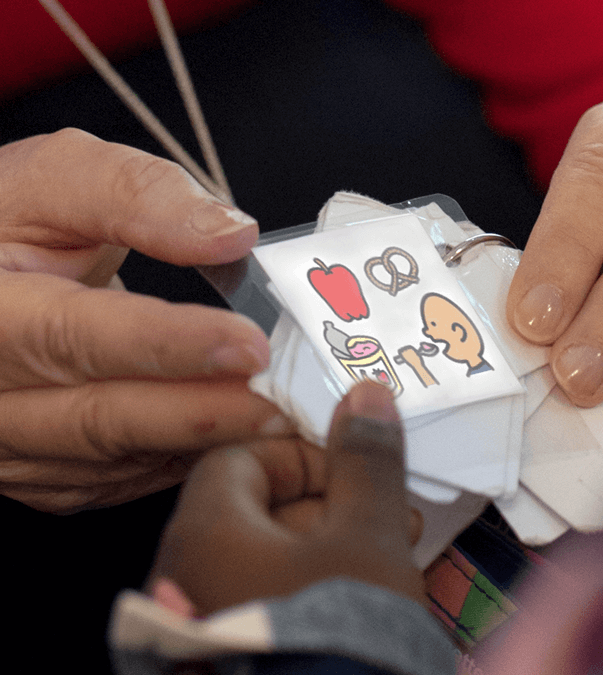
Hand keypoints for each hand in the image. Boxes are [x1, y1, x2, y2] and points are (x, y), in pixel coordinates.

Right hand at [0, 128, 285, 512]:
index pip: (75, 337)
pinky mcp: (41, 470)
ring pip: (117, 459)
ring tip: (283, 420)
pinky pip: (120, 478)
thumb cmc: (6, 224)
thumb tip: (230, 234)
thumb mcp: (54, 180)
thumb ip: (137, 196)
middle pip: (104, 417)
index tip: (249, 345)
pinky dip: (185, 456)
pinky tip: (237, 432)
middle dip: (206, 413)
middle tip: (290, 403)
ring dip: (205, 443)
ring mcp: (9, 444)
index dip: (168, 345)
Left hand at [146, 381, 424, 616]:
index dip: (302, 453)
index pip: (241, 456)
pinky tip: (358, 589)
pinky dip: (310, 581)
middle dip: (331, 501)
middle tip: (384, 509)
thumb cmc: (337, 634)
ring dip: (330, 541)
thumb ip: (364, 461)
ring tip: (388, 550)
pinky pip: (265, 594)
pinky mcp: (223, 649)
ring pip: (268, 554)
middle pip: (258, 506)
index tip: (350, 465)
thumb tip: (364, 397)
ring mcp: (201, 617)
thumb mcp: (365, 535)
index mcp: (206, 533)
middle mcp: (187, 575)